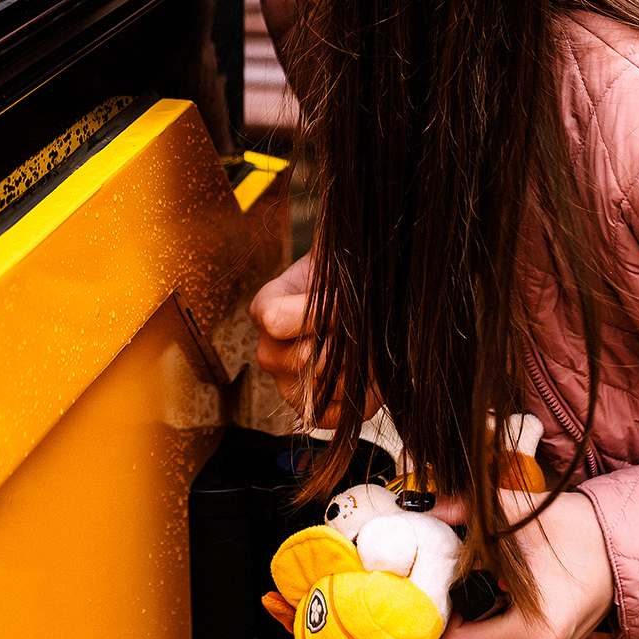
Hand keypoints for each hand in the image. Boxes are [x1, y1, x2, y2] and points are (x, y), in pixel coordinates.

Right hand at [250, 254, 378, 426]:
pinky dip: (358, 400)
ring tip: (372, 350)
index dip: (317, 312)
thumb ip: (333, 248)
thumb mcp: (338, 259)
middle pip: (300, 359)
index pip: (275, 320)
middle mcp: (267, 351)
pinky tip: (371, 378)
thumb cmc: (349, 281)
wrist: (364, 309)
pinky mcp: (308, 410)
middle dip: (342, 344)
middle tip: (365, 329)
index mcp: (266, 309)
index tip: (345, 301)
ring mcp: (285, 385)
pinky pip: (330, 416)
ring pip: (318, 389)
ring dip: (354, 370)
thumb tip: (343, 222)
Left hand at [431, 489, 614, 638]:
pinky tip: (493, 593)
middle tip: (450, 573)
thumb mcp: (517, 514)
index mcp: (535, 634)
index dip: (436, 608)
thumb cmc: (574, 531)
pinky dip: (483, 625)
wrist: (619, 549)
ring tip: (476, 580)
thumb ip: (466, 511)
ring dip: (465, 620)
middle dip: (449, 612)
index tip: (435, 575)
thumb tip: (425, 508)